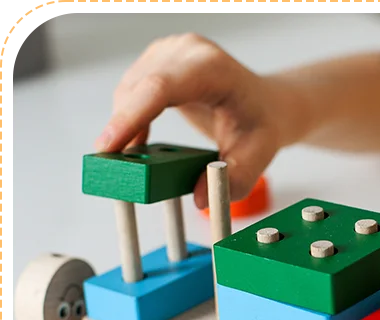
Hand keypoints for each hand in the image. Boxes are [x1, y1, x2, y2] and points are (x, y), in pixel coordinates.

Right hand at [95, 34, 303, 208]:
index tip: (107, 148)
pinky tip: (135, 147)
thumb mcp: (256, 158)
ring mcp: (169, 53)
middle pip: (138, 89)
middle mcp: (186, 52)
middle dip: (120, 130)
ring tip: (130, 163)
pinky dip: (129, 121)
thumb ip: (232, 181)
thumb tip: (198, 199)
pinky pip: (131, 93)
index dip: (130, 117)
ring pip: (128, 92)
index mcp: (211, 68)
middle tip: (114, 171)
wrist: (264, 106)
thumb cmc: (260, 127)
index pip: (160, 88)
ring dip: (124, 128)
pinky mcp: (158, 63)